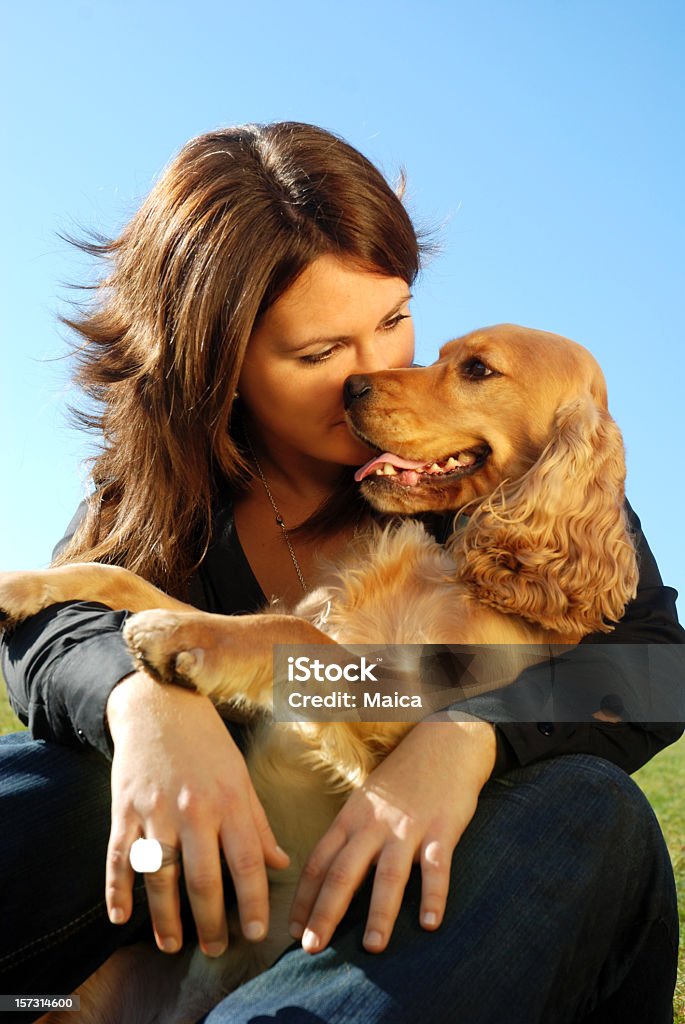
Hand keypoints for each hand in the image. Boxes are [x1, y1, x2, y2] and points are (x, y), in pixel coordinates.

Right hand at [105, 670, 288, 955]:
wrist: (160, 704)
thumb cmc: (207, 744)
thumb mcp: (241, 777)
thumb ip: (258, 823)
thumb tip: (279, 863)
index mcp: (229, 799)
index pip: (246, 860)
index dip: (253, 900)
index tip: (257, 931)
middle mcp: (193, 809)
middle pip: (202, 878)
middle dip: (210, 921)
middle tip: (214, 949)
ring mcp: (155, 810)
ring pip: (160, 876)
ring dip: (165, 917)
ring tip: (172, 944)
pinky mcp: (124, 808)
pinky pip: (118, 857)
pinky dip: (116, 889)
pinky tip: (120, 917)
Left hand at [288, 719, 495, 954]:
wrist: (445, 740)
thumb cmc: (403, 778)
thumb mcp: (367, 800)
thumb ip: (350, 836)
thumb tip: (329, 879)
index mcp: (351, 817)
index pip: (318, 861)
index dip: (303, 898)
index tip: (292, 930)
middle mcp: (374, 823)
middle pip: (344, 871)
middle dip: (326, 911)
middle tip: (312, 947)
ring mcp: (409, 827)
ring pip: (389, 874)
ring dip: (380, 912)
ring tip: (373, 948)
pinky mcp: (442, 829)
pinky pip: (437, 867)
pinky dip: (433, 896)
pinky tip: (429, 923)